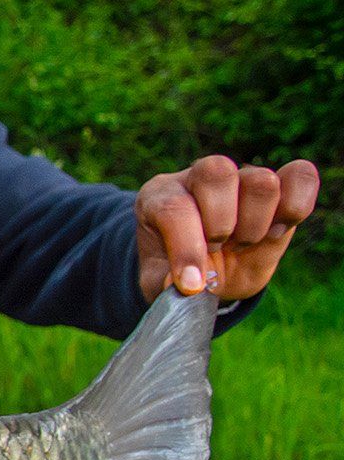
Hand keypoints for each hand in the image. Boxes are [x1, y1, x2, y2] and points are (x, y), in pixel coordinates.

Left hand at [135, 157, 318, 301]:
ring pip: (260, 180)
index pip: (173, 207)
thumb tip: (187, 284)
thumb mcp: (158, 281)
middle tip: (217, 250)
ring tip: (242, 245)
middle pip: (217, 173)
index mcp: (160, 196)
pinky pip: (301, 176)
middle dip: (221, 225)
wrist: (204, 274)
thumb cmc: (175, 271)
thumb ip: (163, 282)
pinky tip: (275, 232)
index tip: (193, 285)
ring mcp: (242, 179)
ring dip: (254, 225)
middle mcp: (199, 177)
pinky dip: (296, 206)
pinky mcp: (280, 188)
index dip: (186, 249)